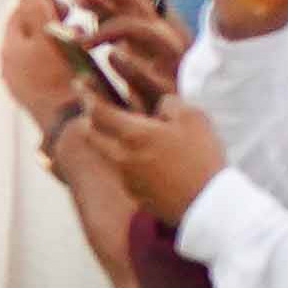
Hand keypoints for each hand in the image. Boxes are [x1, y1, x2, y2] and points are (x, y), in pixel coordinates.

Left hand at [64, 93, 231, 225]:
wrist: (208, 205)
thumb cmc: (202, 158)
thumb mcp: (193, 120)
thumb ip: (170, 104)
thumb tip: (160, 103)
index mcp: (132, 135)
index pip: (97, 111)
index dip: (86, 94)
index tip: (79, 83)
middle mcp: (121, 156)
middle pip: (91, 133)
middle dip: (89, 117)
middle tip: (94, 107)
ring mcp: (126, 178)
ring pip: (106, 153)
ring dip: (105, 138)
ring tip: (119, 130)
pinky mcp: (136, 194)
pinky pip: (122, 171)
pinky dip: (124, 158)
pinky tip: (143, 157)